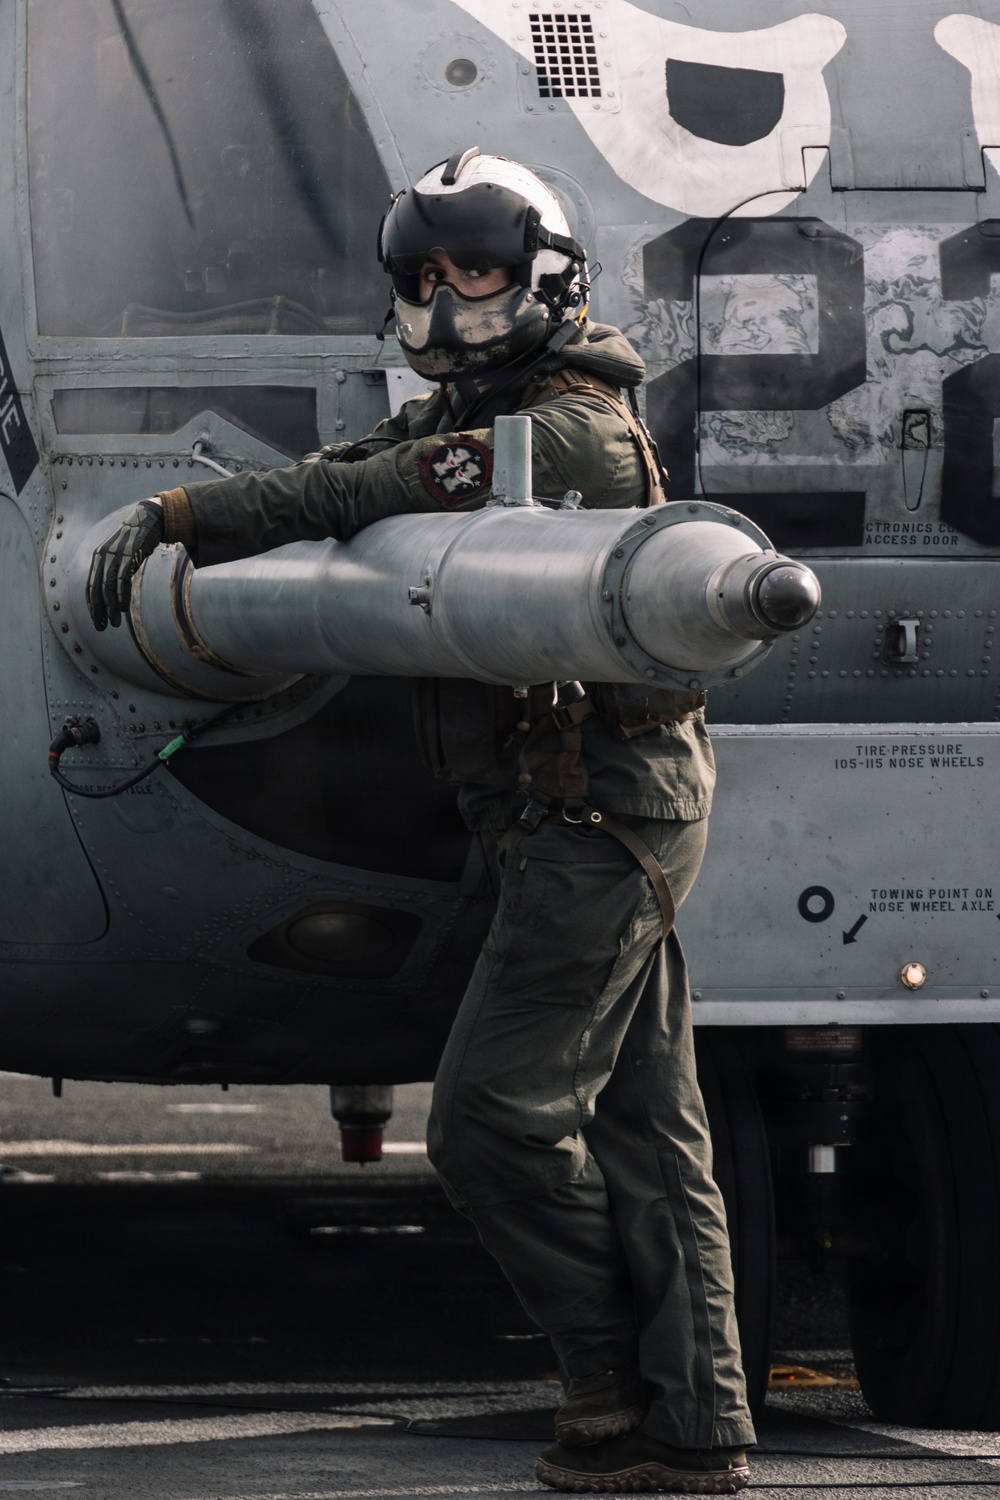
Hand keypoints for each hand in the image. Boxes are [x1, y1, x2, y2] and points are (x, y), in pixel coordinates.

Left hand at [86, 499, 164, 630]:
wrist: (148, 520)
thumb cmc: (136, 540)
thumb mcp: (121, 555)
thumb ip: (115, 569)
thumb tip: (114, 589)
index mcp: (98, 558)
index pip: (90, 586)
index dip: (92, 605)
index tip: (96, 620)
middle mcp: (103, 557)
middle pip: (96, 589)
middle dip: (99, 610)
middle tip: (102, 627)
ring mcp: (115, 556)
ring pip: (108, 587)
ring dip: (111, 607)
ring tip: (115, 622)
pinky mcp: (128, 556)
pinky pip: (122, 580)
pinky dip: (122, 595)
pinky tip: (124, 608)